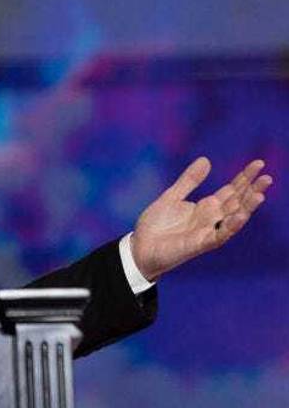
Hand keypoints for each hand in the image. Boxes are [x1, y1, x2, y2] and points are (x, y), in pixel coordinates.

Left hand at [131, 157, 271, 280]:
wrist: (140, 247)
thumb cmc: (156, 225)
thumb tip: (206, 160)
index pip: (232, 190)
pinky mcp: (201, 243)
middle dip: (253, 190)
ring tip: (260, 194)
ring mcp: (208, 231)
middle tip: (267, 177)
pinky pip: (220, 234)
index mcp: (206, 207)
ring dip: (248, 207)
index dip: (244, 178)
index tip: (258, 164)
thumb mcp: (172, 197)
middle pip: (238, 202)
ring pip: (234, 218)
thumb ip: (189, 181)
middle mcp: (212, 218)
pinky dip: (231, 225)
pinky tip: (241, 215)